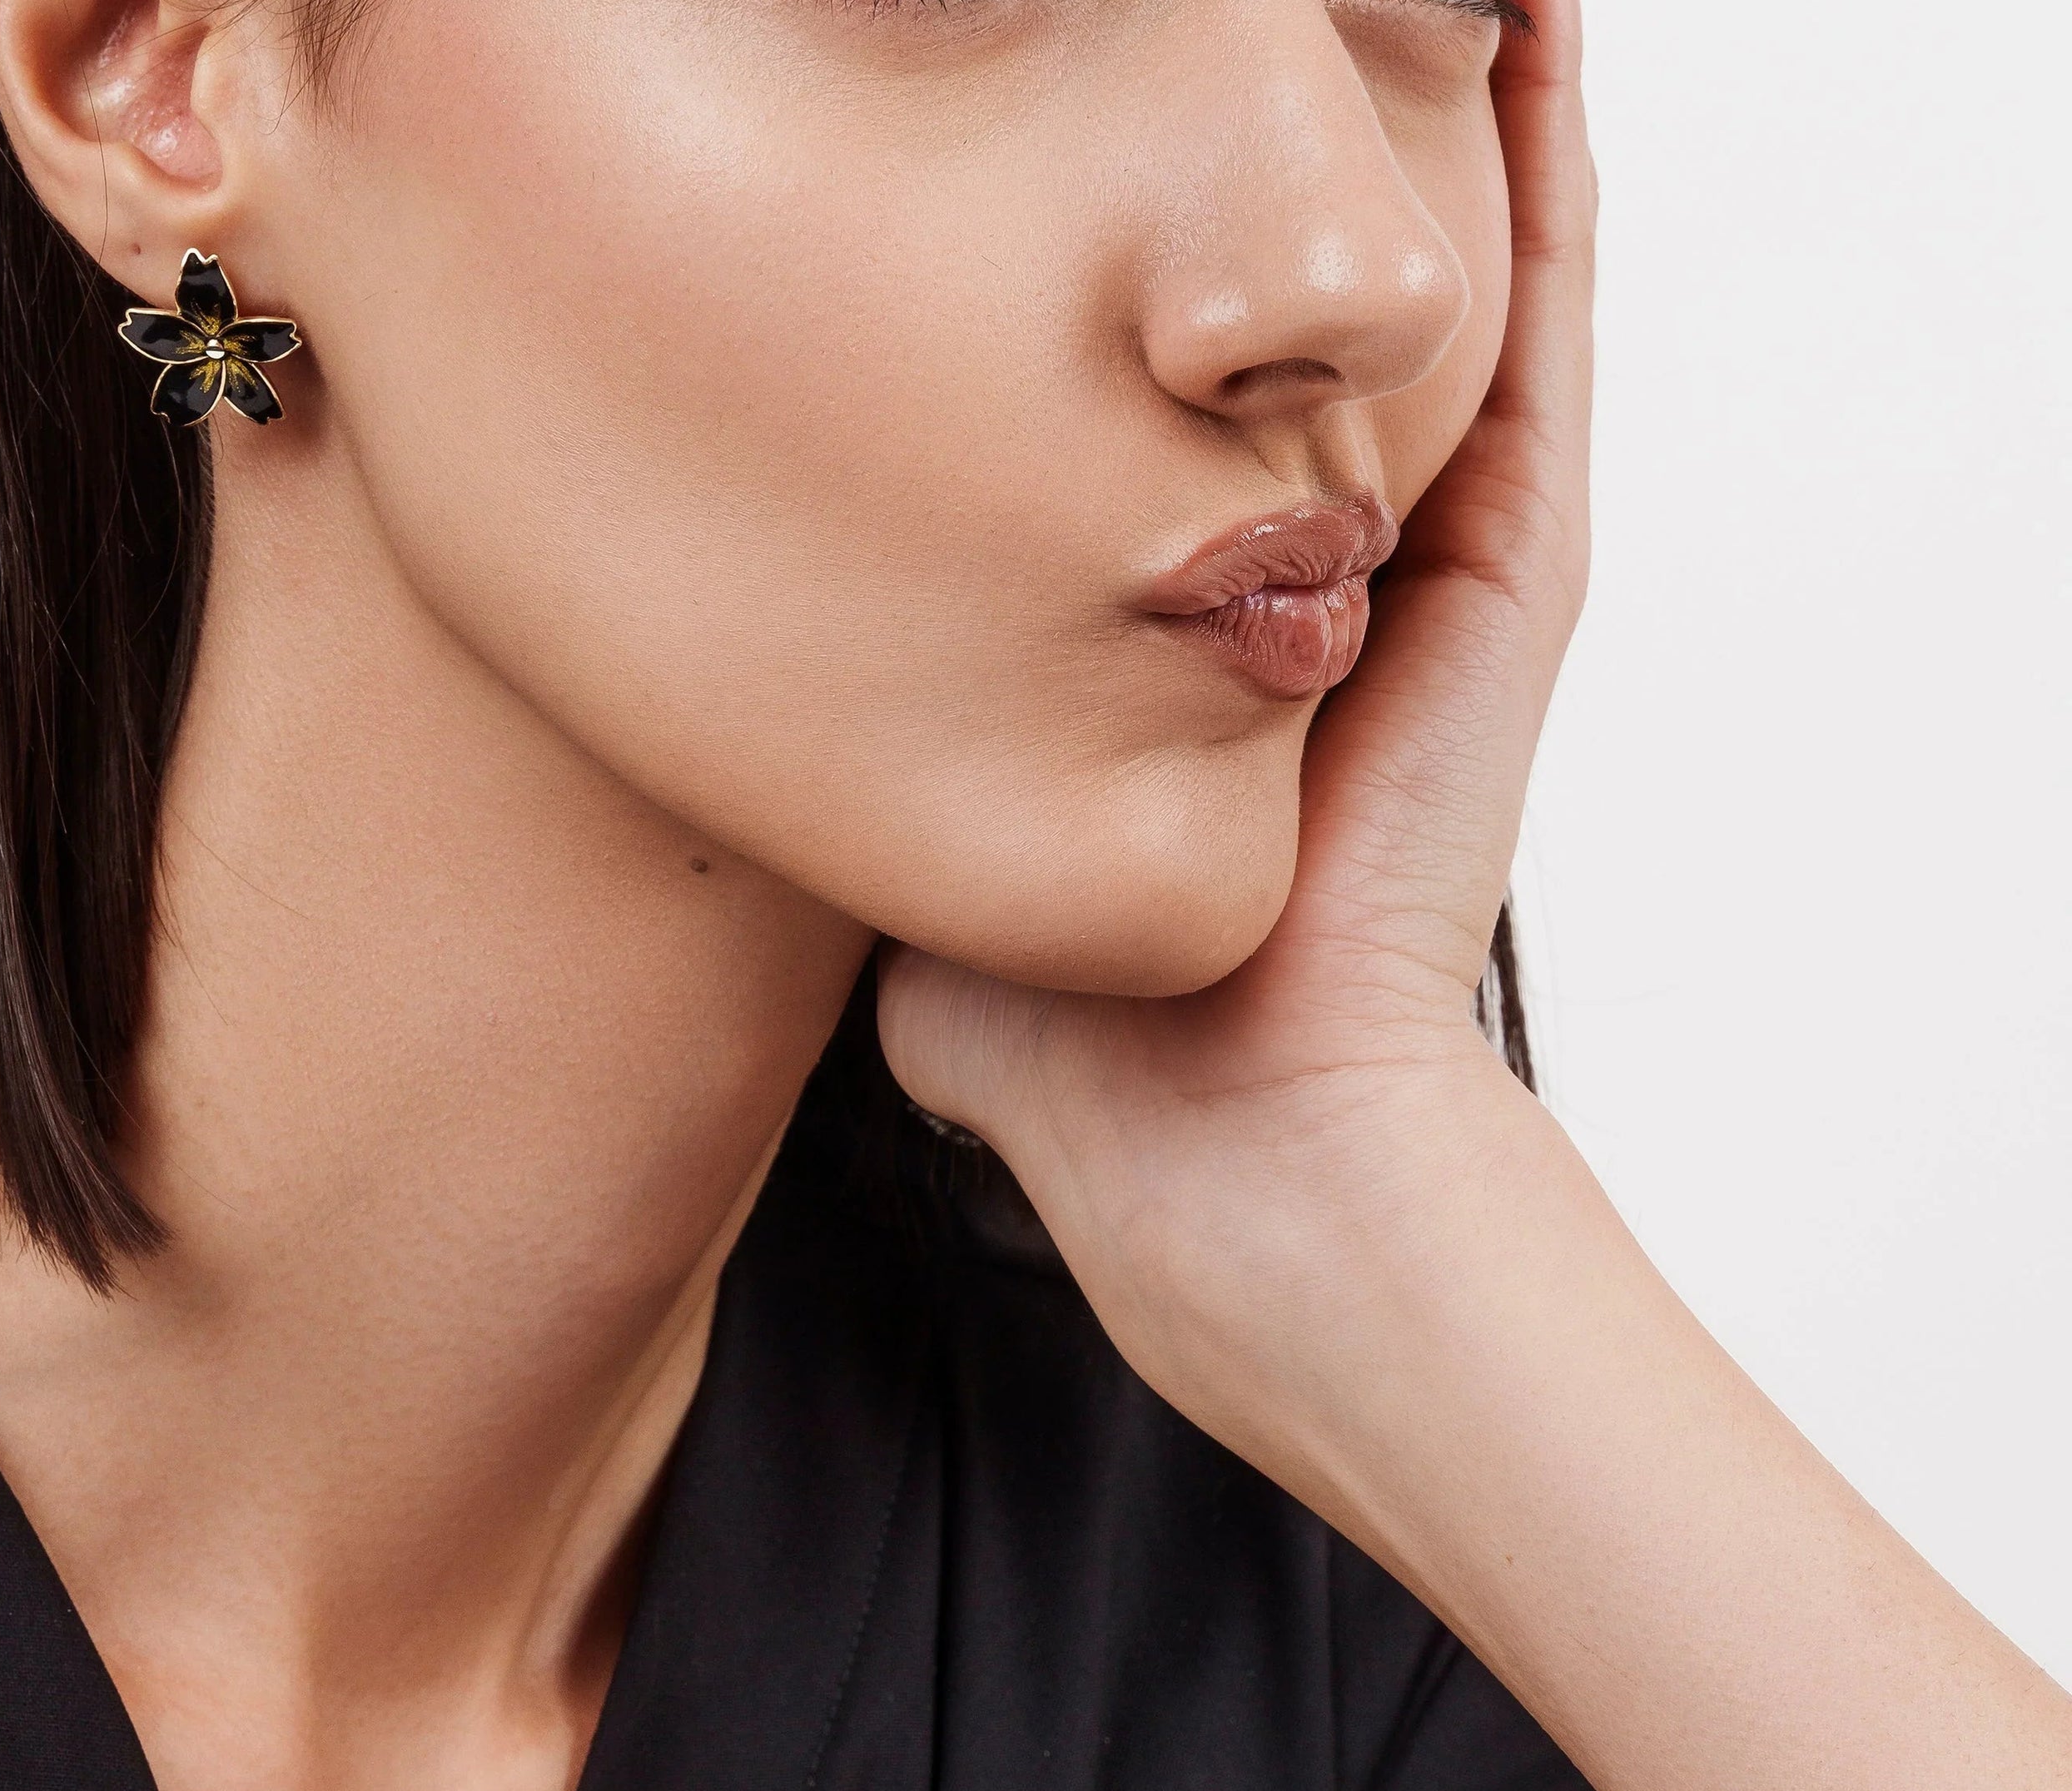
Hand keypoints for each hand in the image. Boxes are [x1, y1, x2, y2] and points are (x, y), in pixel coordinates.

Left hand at [877, 0, 1597, 1445]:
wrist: (1225, 1164)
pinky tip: (1532, 38)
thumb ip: (869, 799)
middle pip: (1311, 324)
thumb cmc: (1090, 1076)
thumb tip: (754, 769)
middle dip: (1265, 189)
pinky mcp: (1506, 584)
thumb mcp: (934, 888)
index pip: (1171, 421)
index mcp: (1204, 642)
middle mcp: (1327, 585)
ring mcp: (1431, 576)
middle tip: (1216, 39)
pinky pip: (1549, 341)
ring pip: (1452, 289)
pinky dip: (1545, 186)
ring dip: (1428, 131)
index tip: (1045, 192)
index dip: (1125, 307)